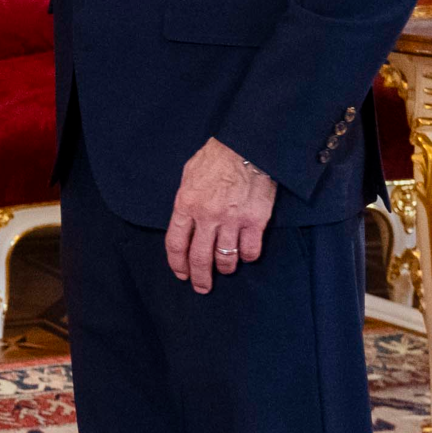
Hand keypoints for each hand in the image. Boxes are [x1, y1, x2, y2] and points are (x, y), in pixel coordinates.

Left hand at [166, 137, 275, 293]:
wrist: (247, 144)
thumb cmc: (216, 156)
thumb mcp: (189, 174)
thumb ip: (186, 200)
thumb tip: (185, 221)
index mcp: (186, 203)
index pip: (176, 244)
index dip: (177, 264)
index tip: (181, 274)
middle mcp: (207, 216)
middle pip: (199, 258)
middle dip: (200, 278)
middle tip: (202, 287)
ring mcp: (232, 220)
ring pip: (225, 259)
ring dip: (224, 268)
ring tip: (225, 269)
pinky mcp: (255, 221)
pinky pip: (250, 251)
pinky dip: (247, 257)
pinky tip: (245, 254)